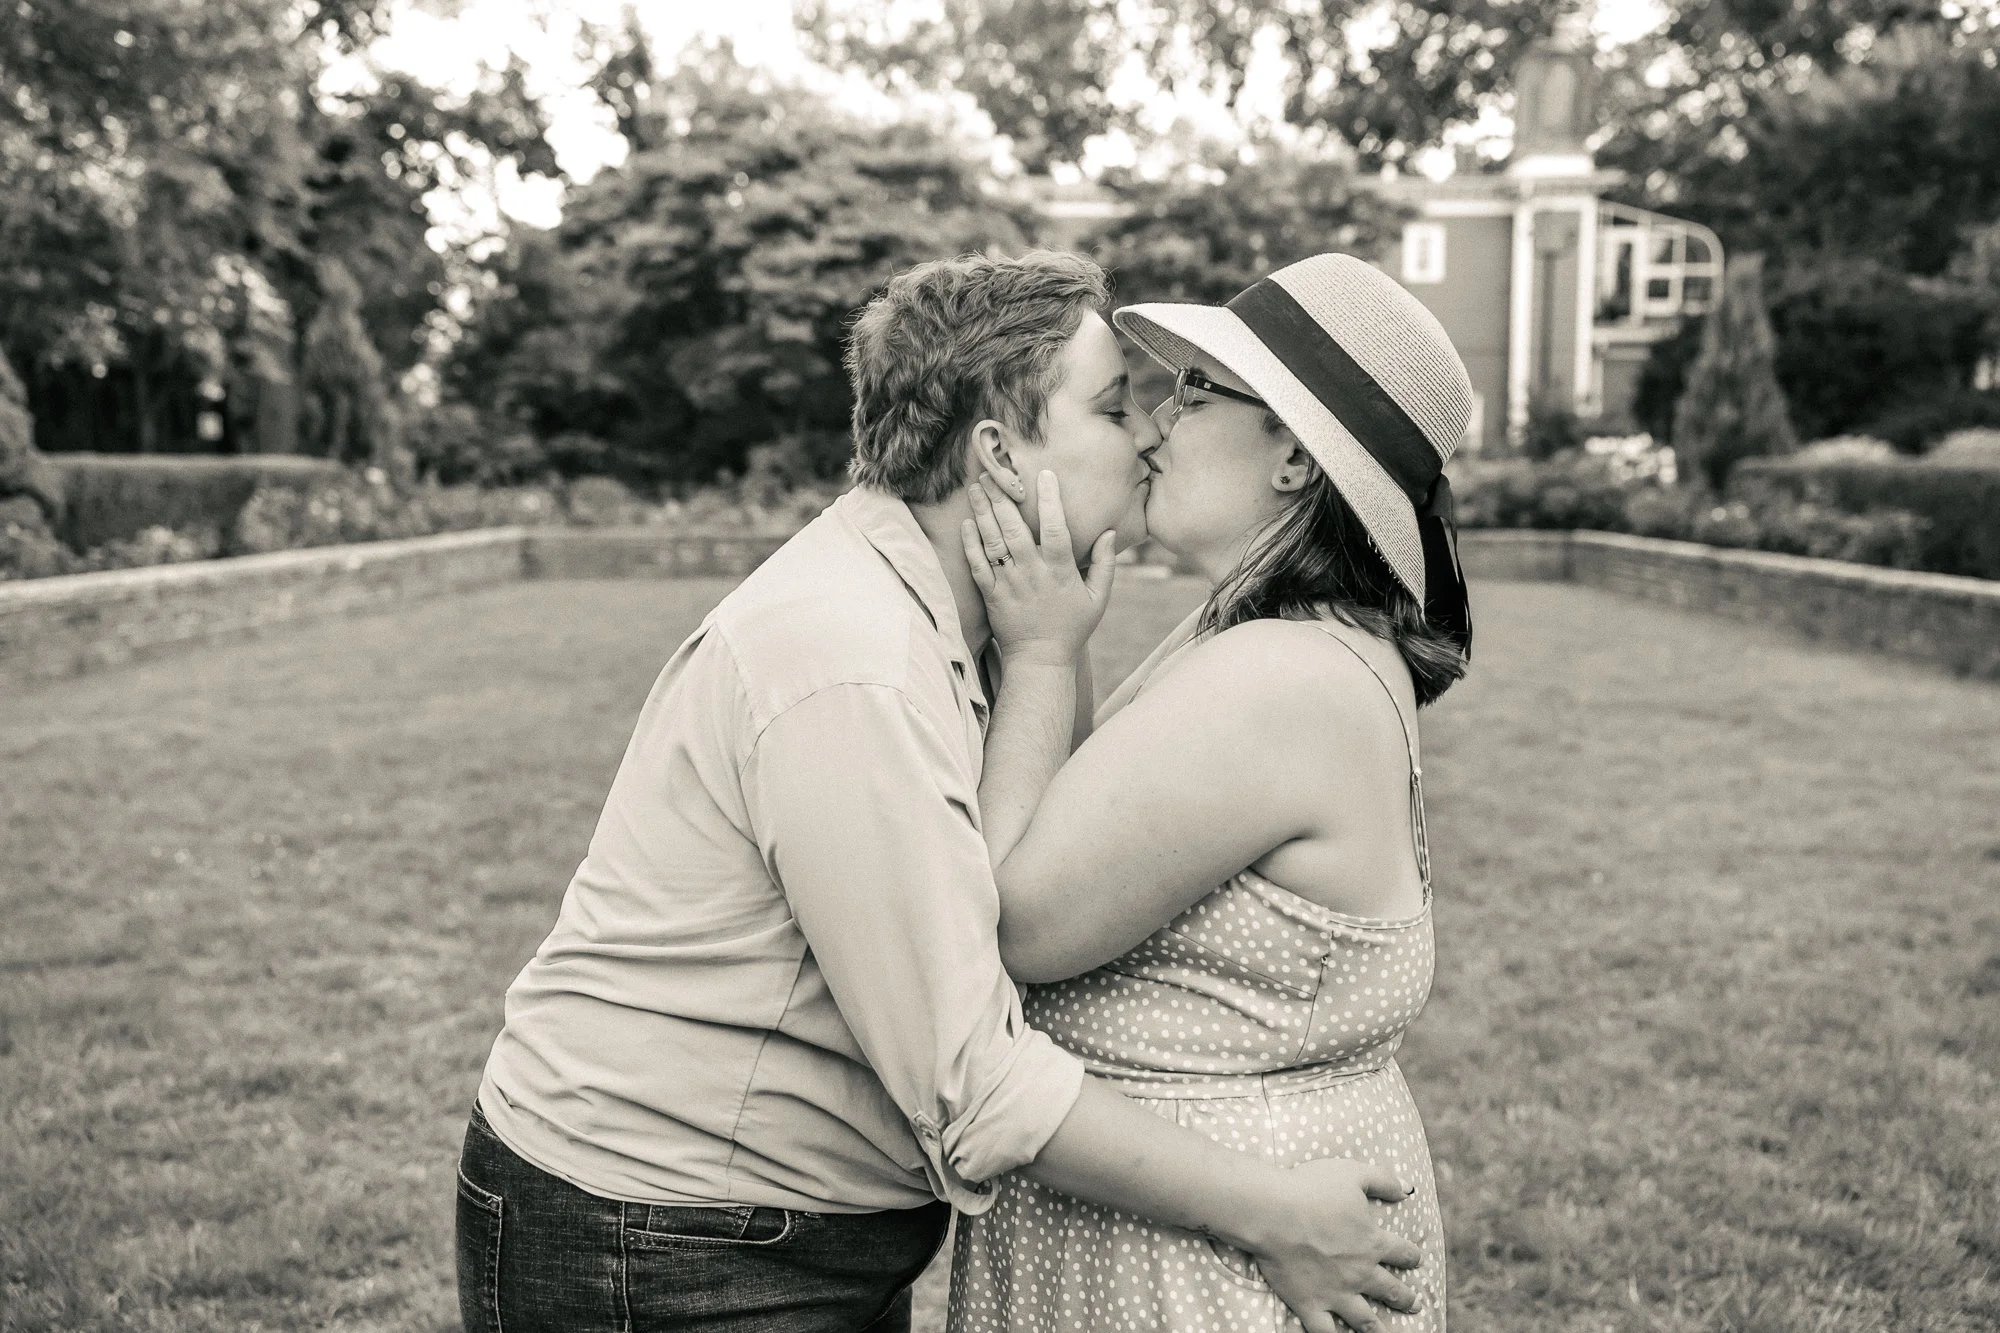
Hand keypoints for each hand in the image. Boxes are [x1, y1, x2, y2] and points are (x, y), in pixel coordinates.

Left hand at [962, 470, 1115, 666]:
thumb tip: (1110, 532)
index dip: (1049, 500)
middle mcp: (1032, 573)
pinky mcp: (991, 595)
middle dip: (1002, 498)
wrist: (1040, 659)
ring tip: (977, 487)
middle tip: (993, 472)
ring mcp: (1009, 583)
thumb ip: (1105, 564)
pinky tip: (967, 522)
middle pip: (1014, 528)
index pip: (1055, 528)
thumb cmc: (1072, 627)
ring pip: (993, 542)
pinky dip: (970, 543)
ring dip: (983, 512)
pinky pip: (977, 565)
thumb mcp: (1098, 598)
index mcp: (1060, 571)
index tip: (1044, 474)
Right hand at [1235, 1158, 1421, 1332]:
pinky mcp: (1310, 1304)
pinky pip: (1325, 1331)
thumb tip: (1407, 1190)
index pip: (1403, 1253)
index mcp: (1373, 1242)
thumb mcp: (1354, 1173)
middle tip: (1413, 1304)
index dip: (1411, 1256)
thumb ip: (1384, 1180)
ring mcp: (1336, 1293)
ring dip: (1378, 1329)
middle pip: (1390, 1290)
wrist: (1274, 1213)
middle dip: (1405, 1298)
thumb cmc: (1311, 1188)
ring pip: (1364, 1319)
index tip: (1416, 1259)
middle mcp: (1360, 1273)